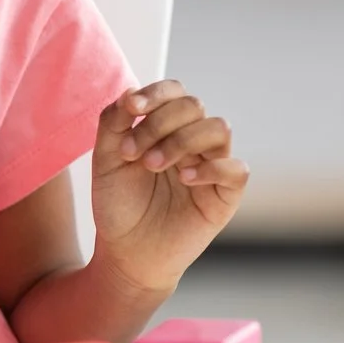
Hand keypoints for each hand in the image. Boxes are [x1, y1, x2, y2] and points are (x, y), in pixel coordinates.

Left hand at [91, 80, 247, 293]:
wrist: (126, 251)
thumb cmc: (118, 203)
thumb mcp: (105, 160)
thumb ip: (112, 123)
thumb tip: (130, 91)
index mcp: (164, 128)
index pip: (174, 91)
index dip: (156, 93)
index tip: (131, 108)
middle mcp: (192, 142)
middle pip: (194, 105)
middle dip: (159, 123)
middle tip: (132, 153)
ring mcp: (211, 166)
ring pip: (218, 128)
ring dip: (181, 141)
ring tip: (152, 165)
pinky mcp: (225, 195)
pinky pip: (237, 169)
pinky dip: (211, 168)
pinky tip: (184, 180)